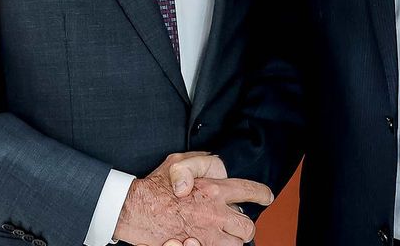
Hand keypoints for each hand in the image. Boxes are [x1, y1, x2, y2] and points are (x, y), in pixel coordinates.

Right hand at [113, 153, 272, 245]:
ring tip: (221, 234)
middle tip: (236, 224)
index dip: (261, 195)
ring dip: (230, 240)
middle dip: (244, 227)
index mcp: (214, 189)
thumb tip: (216, 168)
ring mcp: (206, 234)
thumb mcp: (178, 163)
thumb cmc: (155, 187)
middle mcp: (215, 213)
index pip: (249, 191)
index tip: (265, 197)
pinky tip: (206, 241)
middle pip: (247, 227)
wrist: (134, 209)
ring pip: (235, 245)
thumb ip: (200, 163)